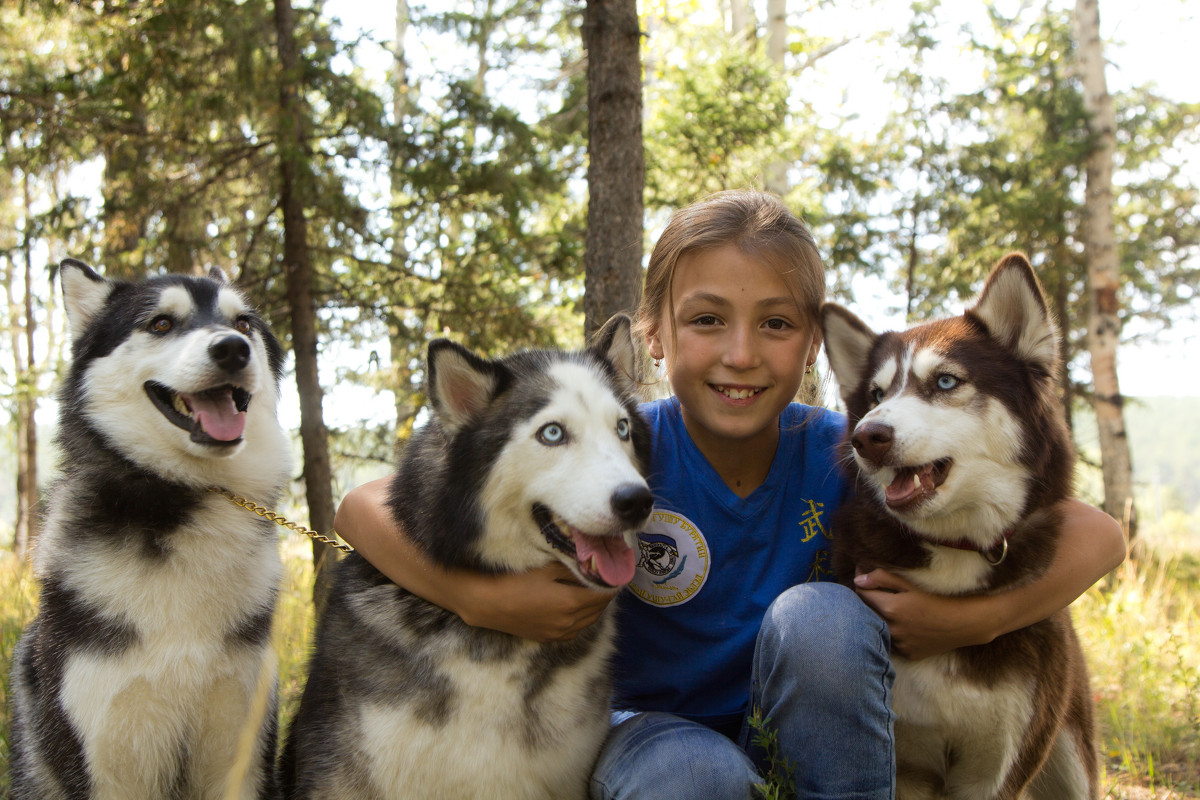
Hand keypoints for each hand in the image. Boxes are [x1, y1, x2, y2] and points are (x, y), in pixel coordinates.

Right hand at [455, 561, 617, 642]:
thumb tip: (594, 564)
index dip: (613, 580)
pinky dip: (583, 615)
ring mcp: (559, 633)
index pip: (605, 593)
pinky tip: (577, 602)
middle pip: (600, 607)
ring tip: (594, 586)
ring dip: (595, 604)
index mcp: (571, 603)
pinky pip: (576, 627)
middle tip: (606, 574)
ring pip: (590, 619)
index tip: (617, 568)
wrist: (485, 604)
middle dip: (605, 591)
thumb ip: (573, 568)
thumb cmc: (513, 580)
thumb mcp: (546, 568)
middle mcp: (569, 623)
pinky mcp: (550, 638)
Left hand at [853, 569, 994, 659]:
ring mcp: (899, 643)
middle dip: (866, 603)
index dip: (861, 585)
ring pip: (876, 629)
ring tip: (890, 610)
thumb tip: (857, 579)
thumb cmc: (936, 599)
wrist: (962, 623)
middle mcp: (891, 628)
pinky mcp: (906, 654)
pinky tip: (902, 626)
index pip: (860, 594)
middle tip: (875, 594)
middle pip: (864, 613)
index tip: (864, 579)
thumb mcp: (909, 585)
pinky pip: (891, 643)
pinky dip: (891, 634)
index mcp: (890, 608)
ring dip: (877, 620)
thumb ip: (882, 578)